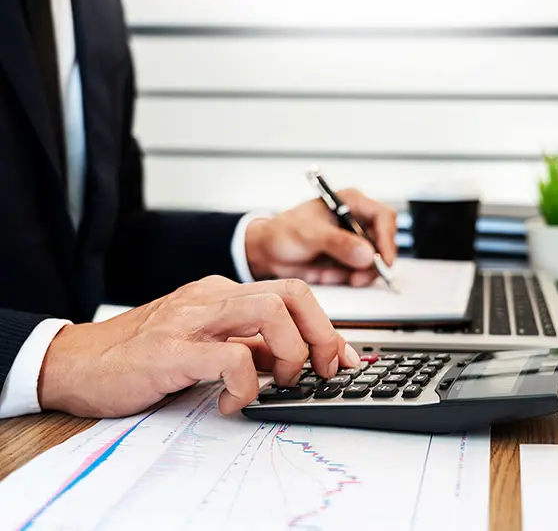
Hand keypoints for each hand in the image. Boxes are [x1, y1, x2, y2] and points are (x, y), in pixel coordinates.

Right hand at [38, 276, 360, 417]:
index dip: (327, 327)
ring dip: (290, 353)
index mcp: (222, 293)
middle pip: (292, 294)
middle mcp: (211, 298)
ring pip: (270, 313)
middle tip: (322, 370)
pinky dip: (246, 385)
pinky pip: (231, 357)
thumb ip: (248, 346)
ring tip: (279, 382)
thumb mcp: (205, 343)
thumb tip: (296, 360)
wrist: (76, 362)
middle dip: (322, 334)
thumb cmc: (141, 355)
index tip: (343, 358)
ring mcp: (191, 319)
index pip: (293, 295)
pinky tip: (234, 402)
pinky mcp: (171, 349)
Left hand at [245, 189, 397, 286]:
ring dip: (357, 273)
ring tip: (331, 274)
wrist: (268, 252)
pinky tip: (327, 274)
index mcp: (350, 203)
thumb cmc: (283, 232)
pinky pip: (361, 272)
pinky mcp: (349, 259)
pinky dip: (346, 278)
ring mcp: (354, 241)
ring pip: (374, 261)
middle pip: (383, 242)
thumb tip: (366, 253)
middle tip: (358, 276)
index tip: (382, 259)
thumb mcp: (309, 234)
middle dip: (372, 262)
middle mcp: (356, 220)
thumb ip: (338, 242)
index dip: (387, 238)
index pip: (383, 217)